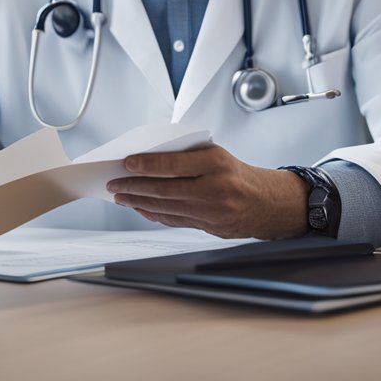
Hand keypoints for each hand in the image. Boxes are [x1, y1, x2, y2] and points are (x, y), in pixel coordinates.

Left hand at [106, 145, 309, 239]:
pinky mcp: (208, 227)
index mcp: (216, 163)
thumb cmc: (235, 172)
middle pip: (165, 189)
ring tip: (121, 197)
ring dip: (138, 202)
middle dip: (135, 187)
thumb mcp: (215, 154)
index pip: (174, 165)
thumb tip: (147, 158)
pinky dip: (153, 214)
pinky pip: (174, 220)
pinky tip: (140, 208)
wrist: (265, 202)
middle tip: (115, 184)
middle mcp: (214, 189)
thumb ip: (186, 155)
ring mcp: (211, 211)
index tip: (127, 163)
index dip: (147, 165)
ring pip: (166, 207)